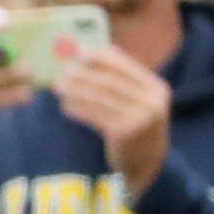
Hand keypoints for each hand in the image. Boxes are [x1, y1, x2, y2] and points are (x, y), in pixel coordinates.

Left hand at [53, 47, 172, 193]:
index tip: (79, 51)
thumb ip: (121, 80)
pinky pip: (96, 116)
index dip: (101, 58)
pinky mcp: (126, 132)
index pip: (126, 66)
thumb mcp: (138, 101)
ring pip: (101, 98)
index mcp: (156, 87)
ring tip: (57, 88)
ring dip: (76, 91)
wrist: (146, 163)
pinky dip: (78, 109)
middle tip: (61, 72)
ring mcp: (141, 117)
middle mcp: (152, 100)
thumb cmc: (134, 125)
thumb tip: (91, 52)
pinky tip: (65, 106)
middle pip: (111, 82)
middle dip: (83, 75)